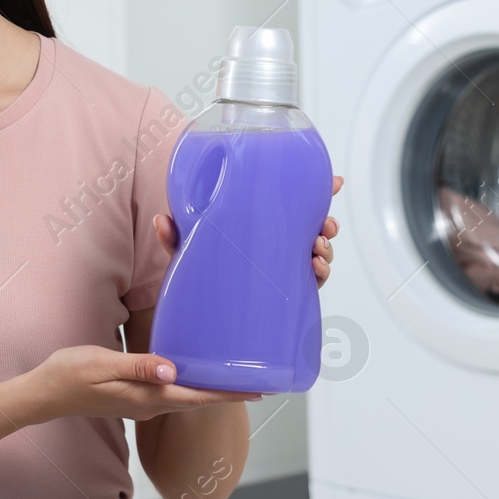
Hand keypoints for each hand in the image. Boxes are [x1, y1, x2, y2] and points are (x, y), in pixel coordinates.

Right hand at [28, 345, 263, 423]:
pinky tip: (194, 375)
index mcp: (146, 397)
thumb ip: (138, 367)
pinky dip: (190, 386)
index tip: (257, 391)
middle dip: (227, 393)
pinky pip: (171, 394)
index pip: (196, 398)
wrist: (44, 393)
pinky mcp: (134, 399)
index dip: (227, 394)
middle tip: (258, 382)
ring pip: (185, 399)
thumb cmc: (70, 374)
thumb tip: (172, 371)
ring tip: (234, 378)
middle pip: (197, 401)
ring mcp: (141, 404)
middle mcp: (149, 405)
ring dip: (210, 390)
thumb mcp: (103, 364)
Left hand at [153, 174, 343, 289]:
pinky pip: (309, 283)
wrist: (199, 316)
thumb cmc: (198, 274)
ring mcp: (282, 270)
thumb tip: (162, 220)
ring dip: (326, 249)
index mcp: (261, 228)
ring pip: (316, 254)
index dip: (320, 192)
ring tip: (318, 248)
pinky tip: (315, 269)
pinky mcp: (283, 295)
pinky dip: (318, 274)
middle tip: (325, 225)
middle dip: (327, 224)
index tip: (336, 182)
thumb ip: (176, 236)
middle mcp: (276, 247)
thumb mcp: (188, 251)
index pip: (294, 206)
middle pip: (313, 229)